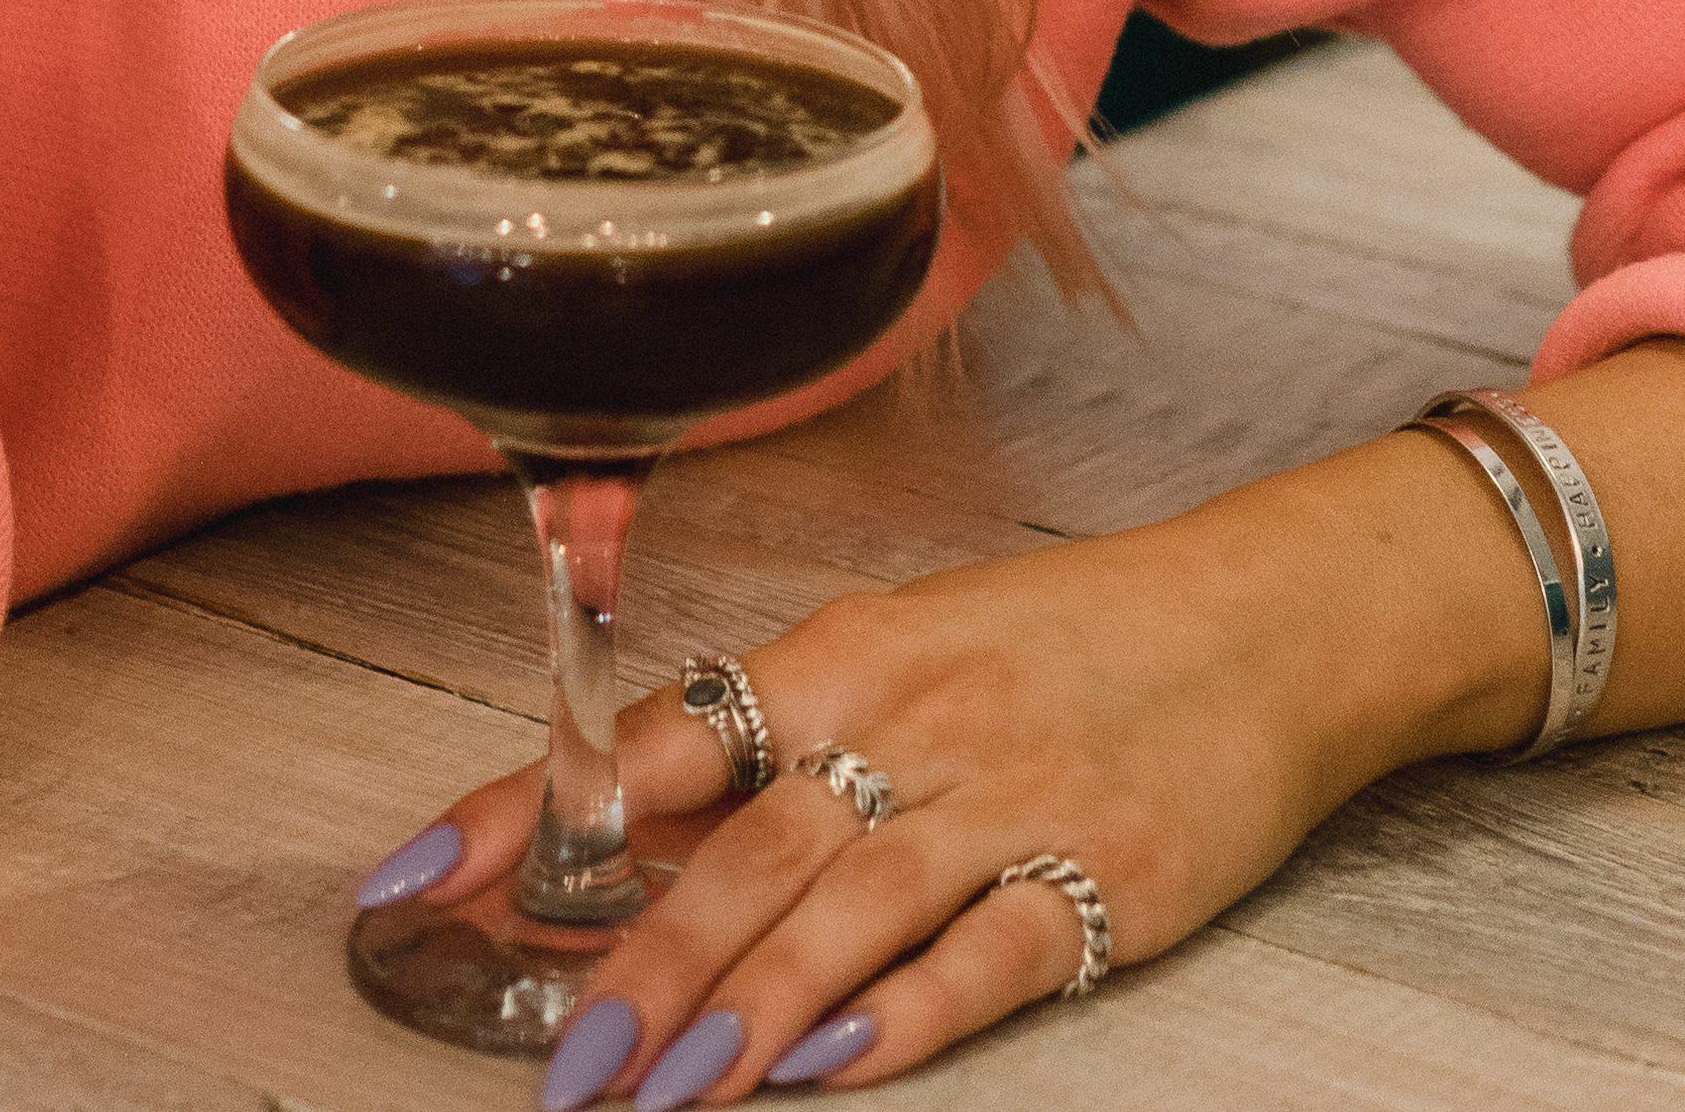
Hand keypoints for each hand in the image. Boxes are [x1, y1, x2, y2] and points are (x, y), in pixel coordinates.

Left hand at [408, 462, 1491, 1101]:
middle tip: (554, 1067)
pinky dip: (904, 1014)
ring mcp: (1011, 800)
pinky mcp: (1107, 876)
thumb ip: (774, 743)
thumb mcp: (904, 653)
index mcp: (846, 657)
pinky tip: (829, 1067)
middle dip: (636, 967)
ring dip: (744, 1006)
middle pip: (745, 850)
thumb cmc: (1062, 640)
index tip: (420, 882)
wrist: (1264, 619)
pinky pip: (991, 955)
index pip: (654, 741)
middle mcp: (913, 721)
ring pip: (849, 909)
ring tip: (659, 1093)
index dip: (530, 813)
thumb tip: (617, 834)